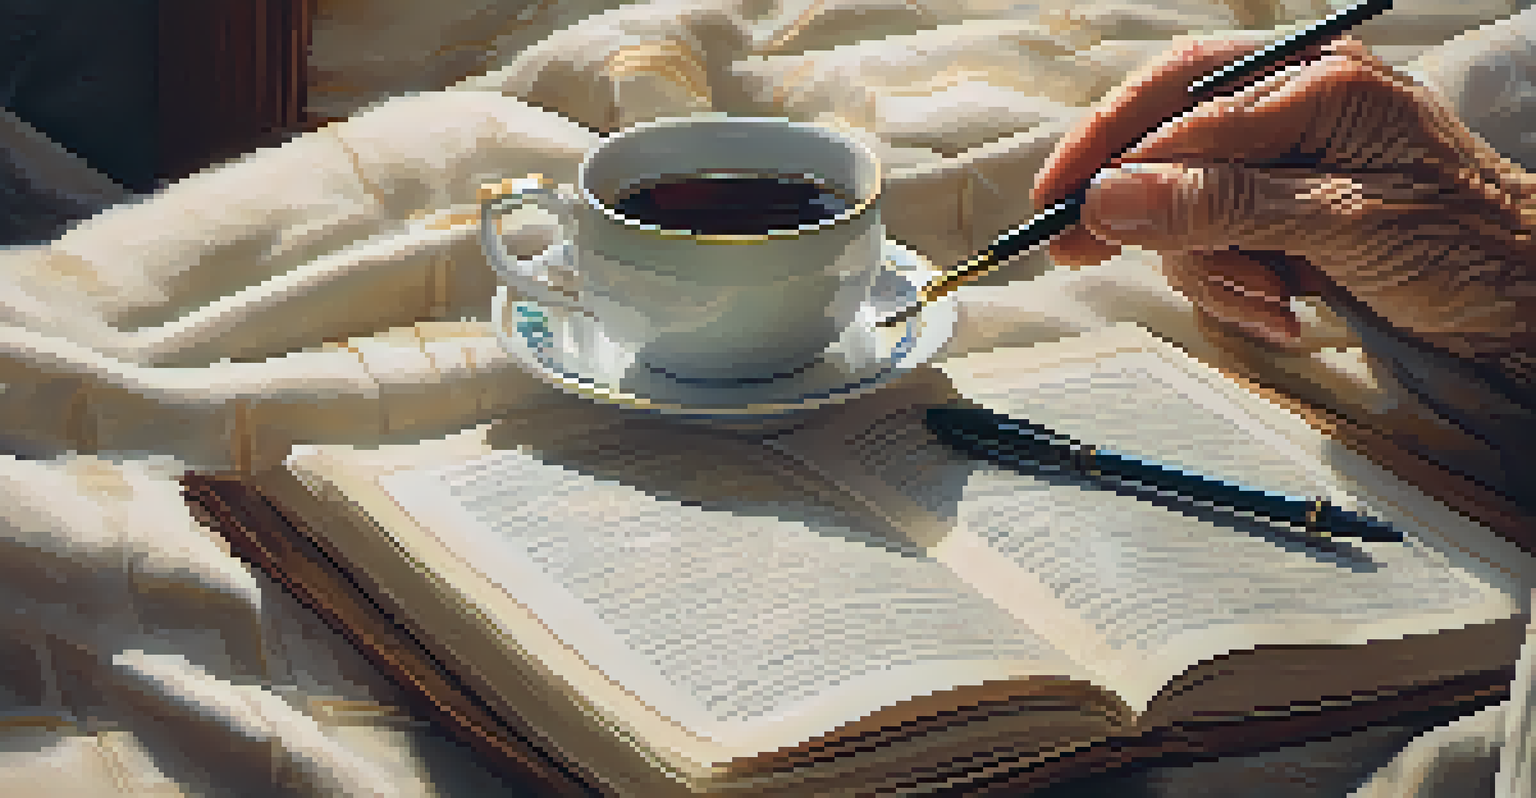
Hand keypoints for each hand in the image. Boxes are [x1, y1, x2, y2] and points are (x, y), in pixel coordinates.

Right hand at [1032, 35, 1535, 383]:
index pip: (1177, 106)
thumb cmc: (1463, 250)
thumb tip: (1109, 199)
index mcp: (1312, 80)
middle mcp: (1291, 106)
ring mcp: (1283, 160)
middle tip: (1080, 255)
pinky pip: (1214, 241)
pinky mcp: (1281, 209)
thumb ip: (1220, 205)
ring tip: (1272, 305)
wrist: (1526, 304)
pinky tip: (1281, 309)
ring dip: (1211, 268)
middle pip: (1165, 143)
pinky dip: (1233, 285)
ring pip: (1184, 206)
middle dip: (1139, 210)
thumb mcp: (1338, 224)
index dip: (1105, 157)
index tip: (1058, 213)